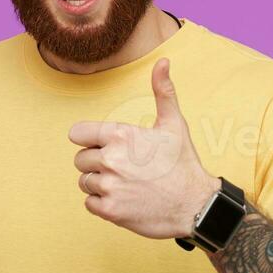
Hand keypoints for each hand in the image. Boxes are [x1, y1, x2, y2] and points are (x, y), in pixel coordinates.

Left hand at [68, 57, 219, 239]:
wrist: (195, 205)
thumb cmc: (183, 163)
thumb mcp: (174, 124)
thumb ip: (163, 92)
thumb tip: (162, 62)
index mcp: (121, 135)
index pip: (77, 134)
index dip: (89, 139)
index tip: (103, 145)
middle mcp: (111, 159)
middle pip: (80, 160)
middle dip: (96, 163)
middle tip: (122, 168)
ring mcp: (109, 186)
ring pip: (84, 182)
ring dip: (100, 183)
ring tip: (125, 184)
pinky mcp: (109, 210)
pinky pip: (89, 203)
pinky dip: (103, 203)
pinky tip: (124, 199)